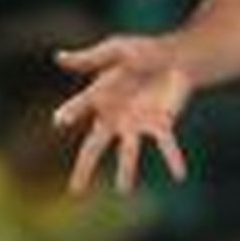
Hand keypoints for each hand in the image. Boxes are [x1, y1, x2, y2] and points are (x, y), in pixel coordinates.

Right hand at [53, 35, 193, 193]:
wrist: (176, 58)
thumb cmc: (143, 51)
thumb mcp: (117, 48)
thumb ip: (91, 57)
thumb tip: (58, 57)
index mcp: (99, 97)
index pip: (79, 107)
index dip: (71, 113)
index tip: (60, 121)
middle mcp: (114, 118)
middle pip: (95, 147)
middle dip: (85, 168)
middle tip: (76, 192)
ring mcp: (137, 125)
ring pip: (128, 152)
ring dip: (127, 171)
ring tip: (124, 191)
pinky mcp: (161, 124)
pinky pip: (167, 146)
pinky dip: (174, 159)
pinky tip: (180, 175)